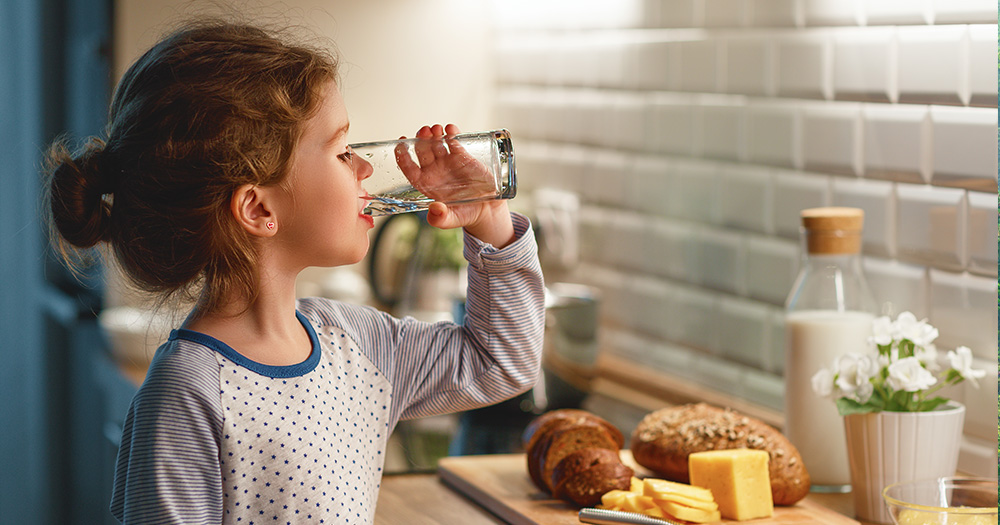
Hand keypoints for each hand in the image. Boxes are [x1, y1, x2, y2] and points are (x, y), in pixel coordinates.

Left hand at [397, 124, 514, 247]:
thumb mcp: (452, 220)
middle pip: (422, 151)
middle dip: (420, 140)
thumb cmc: (465, 214)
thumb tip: (434, 210)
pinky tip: (450, 129)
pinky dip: (451, 133)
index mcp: (426, 184)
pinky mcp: (462, 156)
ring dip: (434, 133)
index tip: (400, 144)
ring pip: (436, 143)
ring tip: (436, 129)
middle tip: (424, 132)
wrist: (486, 209)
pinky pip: (453, 141)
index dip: (402, 156)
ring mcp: (447, 162)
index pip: (409, 168)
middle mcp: (434, 171)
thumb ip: (441, 219)